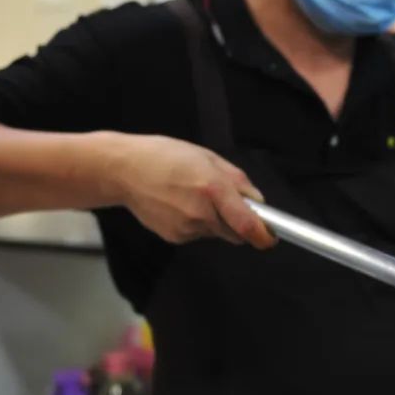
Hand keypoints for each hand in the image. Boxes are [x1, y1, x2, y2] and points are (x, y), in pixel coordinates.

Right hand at [106, 134, 275, 248]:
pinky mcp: (174, 237)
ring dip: (216, 221)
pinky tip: (179, 204)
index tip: (271, 237)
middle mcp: (201, 213)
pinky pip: (198, 235)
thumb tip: (258, 202)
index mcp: (213, 189)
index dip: (264, 236)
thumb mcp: (208, 157)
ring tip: (194, 196)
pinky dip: (197, 223)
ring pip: (216, 233)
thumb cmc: (165, 157)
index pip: (247, 225)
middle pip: (236, 233)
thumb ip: (238, 181)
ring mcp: (186, 228)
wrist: (123, 170)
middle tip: (226, 202)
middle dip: (240, 223)